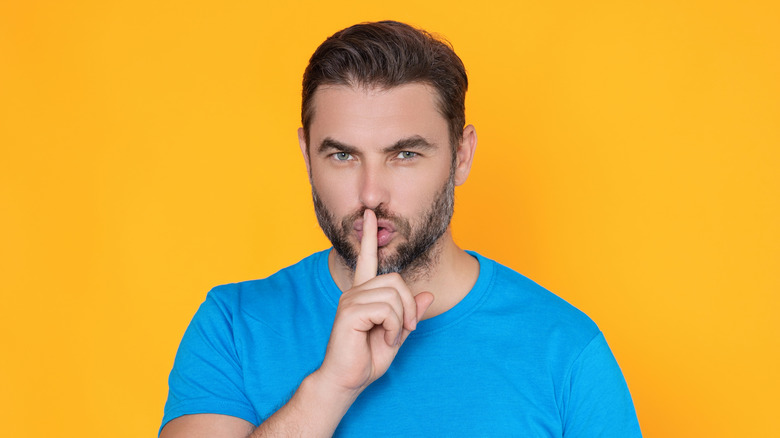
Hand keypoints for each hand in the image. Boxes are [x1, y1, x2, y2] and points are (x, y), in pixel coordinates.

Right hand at [316, 209, 433, 394]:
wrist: (346, 381)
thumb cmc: (366, 359)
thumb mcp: (397, 336)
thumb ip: (410, 314)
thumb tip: (428, 295)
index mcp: (363, 294)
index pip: (367, 260)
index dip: (370, 237)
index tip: (370, 214)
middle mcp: (354, 292)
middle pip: (396, 280)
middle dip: (409, 306)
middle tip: (406, 328)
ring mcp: (350, 300)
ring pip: (394, 295)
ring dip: (401, 320)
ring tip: (390, 336)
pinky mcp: (349, 312)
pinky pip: (386, 309)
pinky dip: (393, 327)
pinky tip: (384, 338)